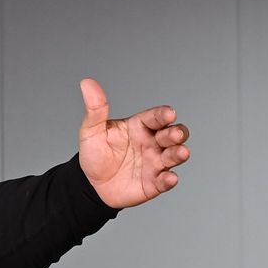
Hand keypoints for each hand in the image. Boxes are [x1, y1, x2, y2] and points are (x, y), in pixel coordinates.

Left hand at [77, 78, 190, 209]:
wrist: (90, 184)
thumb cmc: (96, 154)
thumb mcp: (91, 131)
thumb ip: (95, 109)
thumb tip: (87, 83)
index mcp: (140, 126)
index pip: (156, 117)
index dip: (164, 115)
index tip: (168, 114)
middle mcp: (152, 142)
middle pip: (172, 134)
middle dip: (176, 133)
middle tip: (174, 135)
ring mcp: (155, 162)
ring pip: (174, 155)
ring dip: (179, 153)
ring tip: (180, 153)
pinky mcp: (154, 182)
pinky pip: (164, 181)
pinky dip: (169, 179)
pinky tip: (169, 178)